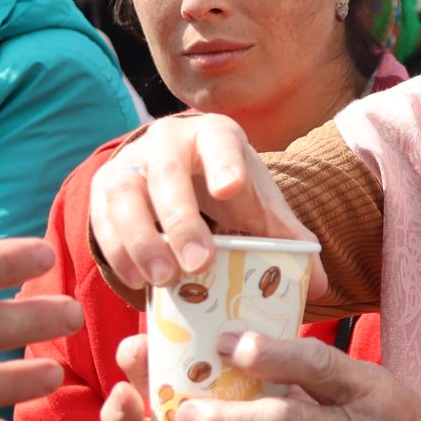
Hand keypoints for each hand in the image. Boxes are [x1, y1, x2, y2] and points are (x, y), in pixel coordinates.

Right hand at [88, 115, 323, 294]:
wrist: (176, 174)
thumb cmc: (225, 189)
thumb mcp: (256, 204)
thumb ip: (285, 237)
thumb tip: (318, 283)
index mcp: (215, 136)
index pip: (219, 142)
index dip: (225, 164)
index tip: (230, 190)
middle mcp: (166, 141)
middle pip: (167, 175)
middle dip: (181, 221)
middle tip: (196, 264)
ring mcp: (130, 163)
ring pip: (125, 196)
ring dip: (141, 241)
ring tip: (162, 280)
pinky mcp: (102, 190)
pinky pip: (102, 221)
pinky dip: (117, 253)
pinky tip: (137, 281)